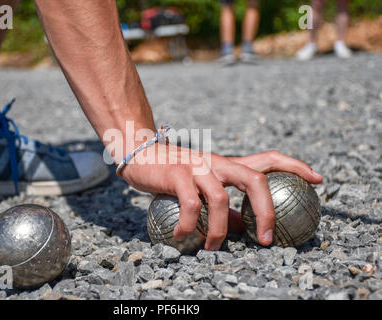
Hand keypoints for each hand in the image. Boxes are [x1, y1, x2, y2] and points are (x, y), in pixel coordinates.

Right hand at [122, 144, 322, 249]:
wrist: (141, 156)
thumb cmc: (174, 175)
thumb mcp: (202, 190)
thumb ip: (225, 207)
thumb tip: (243, 229)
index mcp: (228, 166)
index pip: (268, 159)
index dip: (295, 166)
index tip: (318, 179)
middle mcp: (218, 163)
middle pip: (255, 178)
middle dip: (267, 210)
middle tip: (267, 239)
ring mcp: (198, 167)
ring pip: (221, 199)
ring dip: (221, 230)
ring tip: (212, 248)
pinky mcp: (177, 174)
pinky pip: (191, 205)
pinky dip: (190, 227)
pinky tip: (182, 237)